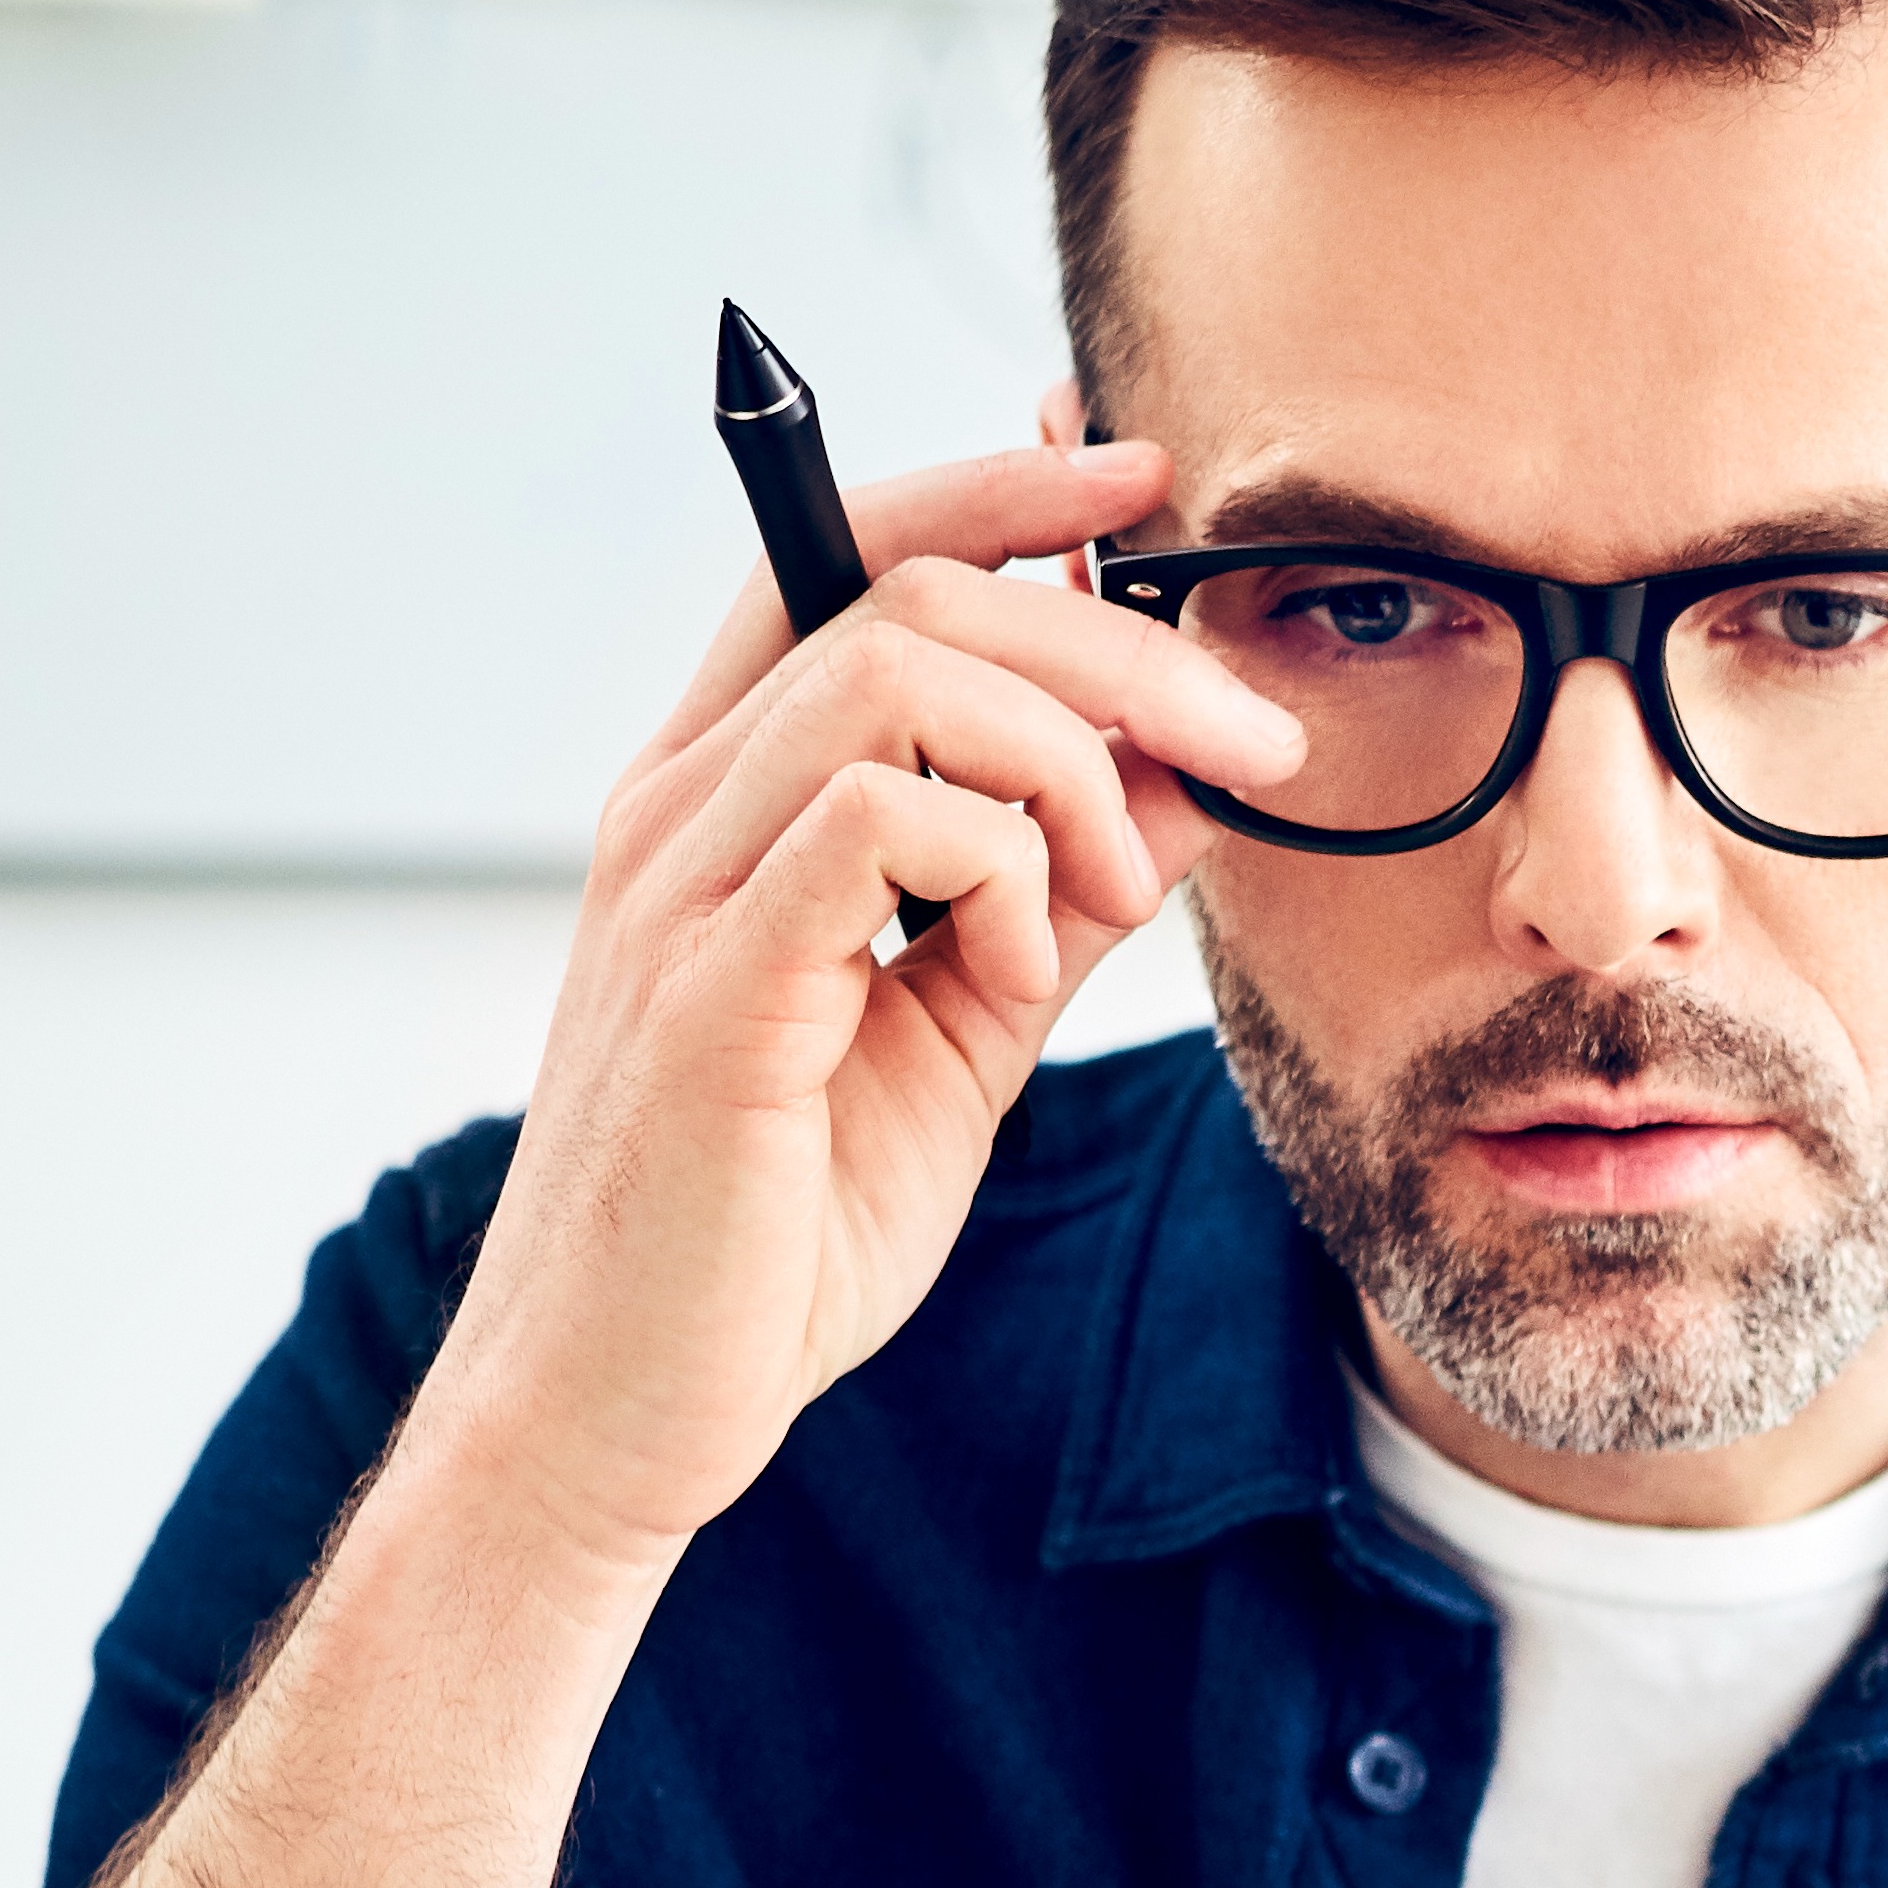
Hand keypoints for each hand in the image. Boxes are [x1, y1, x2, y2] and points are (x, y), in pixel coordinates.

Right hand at [406, 440, 1305, 1579]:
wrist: (637, 1404)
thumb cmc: (779, 1220)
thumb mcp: (962, 1024)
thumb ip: (1058, 890)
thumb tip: (1191, 773)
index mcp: (725, 793)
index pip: (851, 556)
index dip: (1003, 493)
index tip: (1140, 483)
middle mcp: (682, 806)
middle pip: (914, 594)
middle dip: (1119, 642)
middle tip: (1251, 744)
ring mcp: (682, 886)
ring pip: (901, 677)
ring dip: (1068, 761)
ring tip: (1121, 899)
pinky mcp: (712, 985)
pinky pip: (875, 818)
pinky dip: (1001, 870)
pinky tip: (1022, 974)